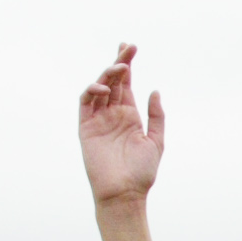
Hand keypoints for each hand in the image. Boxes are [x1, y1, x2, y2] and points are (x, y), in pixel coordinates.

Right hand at [79, 44, 164, 207]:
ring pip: (99, 88)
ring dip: (108, 74)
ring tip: (121, 67)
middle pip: (113, 82)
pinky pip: (86, 103)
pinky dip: (92, 91)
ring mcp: (98, 120)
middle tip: (127, 48)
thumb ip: (156, 116)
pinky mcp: (86, 127)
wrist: (124, 193)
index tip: (131, 47)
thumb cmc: (141, 172)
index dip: (127, 65)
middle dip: (119, 63)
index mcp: (129, 116)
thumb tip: (155, 91)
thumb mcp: (155, 141)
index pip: (125, 85)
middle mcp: (112, 115)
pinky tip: (104, 88)